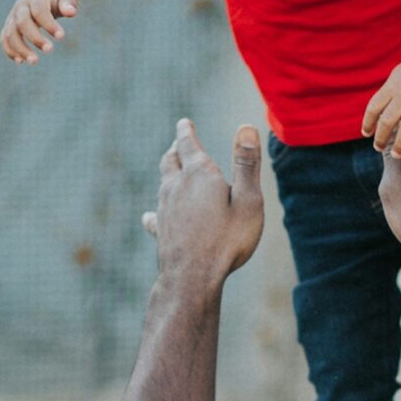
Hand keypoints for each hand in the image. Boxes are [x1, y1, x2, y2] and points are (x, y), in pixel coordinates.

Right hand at [1, 0, 76, 64]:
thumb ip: (68, 3)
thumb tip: (71, 12)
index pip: (39, 11)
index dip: (49, 24)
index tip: (61, 37)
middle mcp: (21, 7)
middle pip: (22, 23)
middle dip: (35, 38)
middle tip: (50, 50)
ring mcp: (13, 17)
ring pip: (10, 33)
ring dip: (20, 48)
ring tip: (34, 61)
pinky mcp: (9, 26)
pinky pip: (5, 39)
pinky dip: (10, 50)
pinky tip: (20, 61)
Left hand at [142, 119, 264, 290]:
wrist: (193, 277)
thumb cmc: (227, 239)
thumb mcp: (248, 200)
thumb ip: (247, 164)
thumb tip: (246, 127)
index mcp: (199, 174)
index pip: (188, 143)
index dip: (186, 131)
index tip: (184, 123)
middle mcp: (176, 187)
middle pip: (170, 160)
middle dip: (176, 149)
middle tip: (179, 144)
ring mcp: (165, 209)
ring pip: (163, 183)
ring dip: (168, 174)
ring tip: (173, 172)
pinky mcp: (160, 229)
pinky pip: (155, 214)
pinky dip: (157, 208)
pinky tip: (152, 216)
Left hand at [362, 39, 400, 158]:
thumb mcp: (399, 75)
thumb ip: (389, 92)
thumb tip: (379, 108)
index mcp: (392, 87)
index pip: (373, 108)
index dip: (368, 122)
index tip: (366, 134)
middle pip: (387, 121)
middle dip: (380, 138)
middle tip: (378, 148)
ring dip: (399, 144)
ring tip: (396, 155)